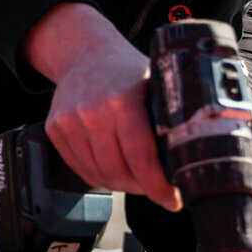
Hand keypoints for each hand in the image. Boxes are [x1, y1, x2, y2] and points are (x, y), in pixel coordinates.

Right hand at [26, 4, 179, 209]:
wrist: (85, 52)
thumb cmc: (126, 71)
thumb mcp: (156, 85)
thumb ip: (172, 118)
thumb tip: (196, 158)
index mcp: (123, 101)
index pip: (141, 159)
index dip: (158, 187)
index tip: (172, 199)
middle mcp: (92, 111)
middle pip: (119, 173)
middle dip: (142, 188)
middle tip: (155, 186)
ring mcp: (70, 121)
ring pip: (99, 176)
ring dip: (120, 183)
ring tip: (135, 174)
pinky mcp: (55, 129)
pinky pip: (80, 169)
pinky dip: (99, 175)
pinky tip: (112, 164)